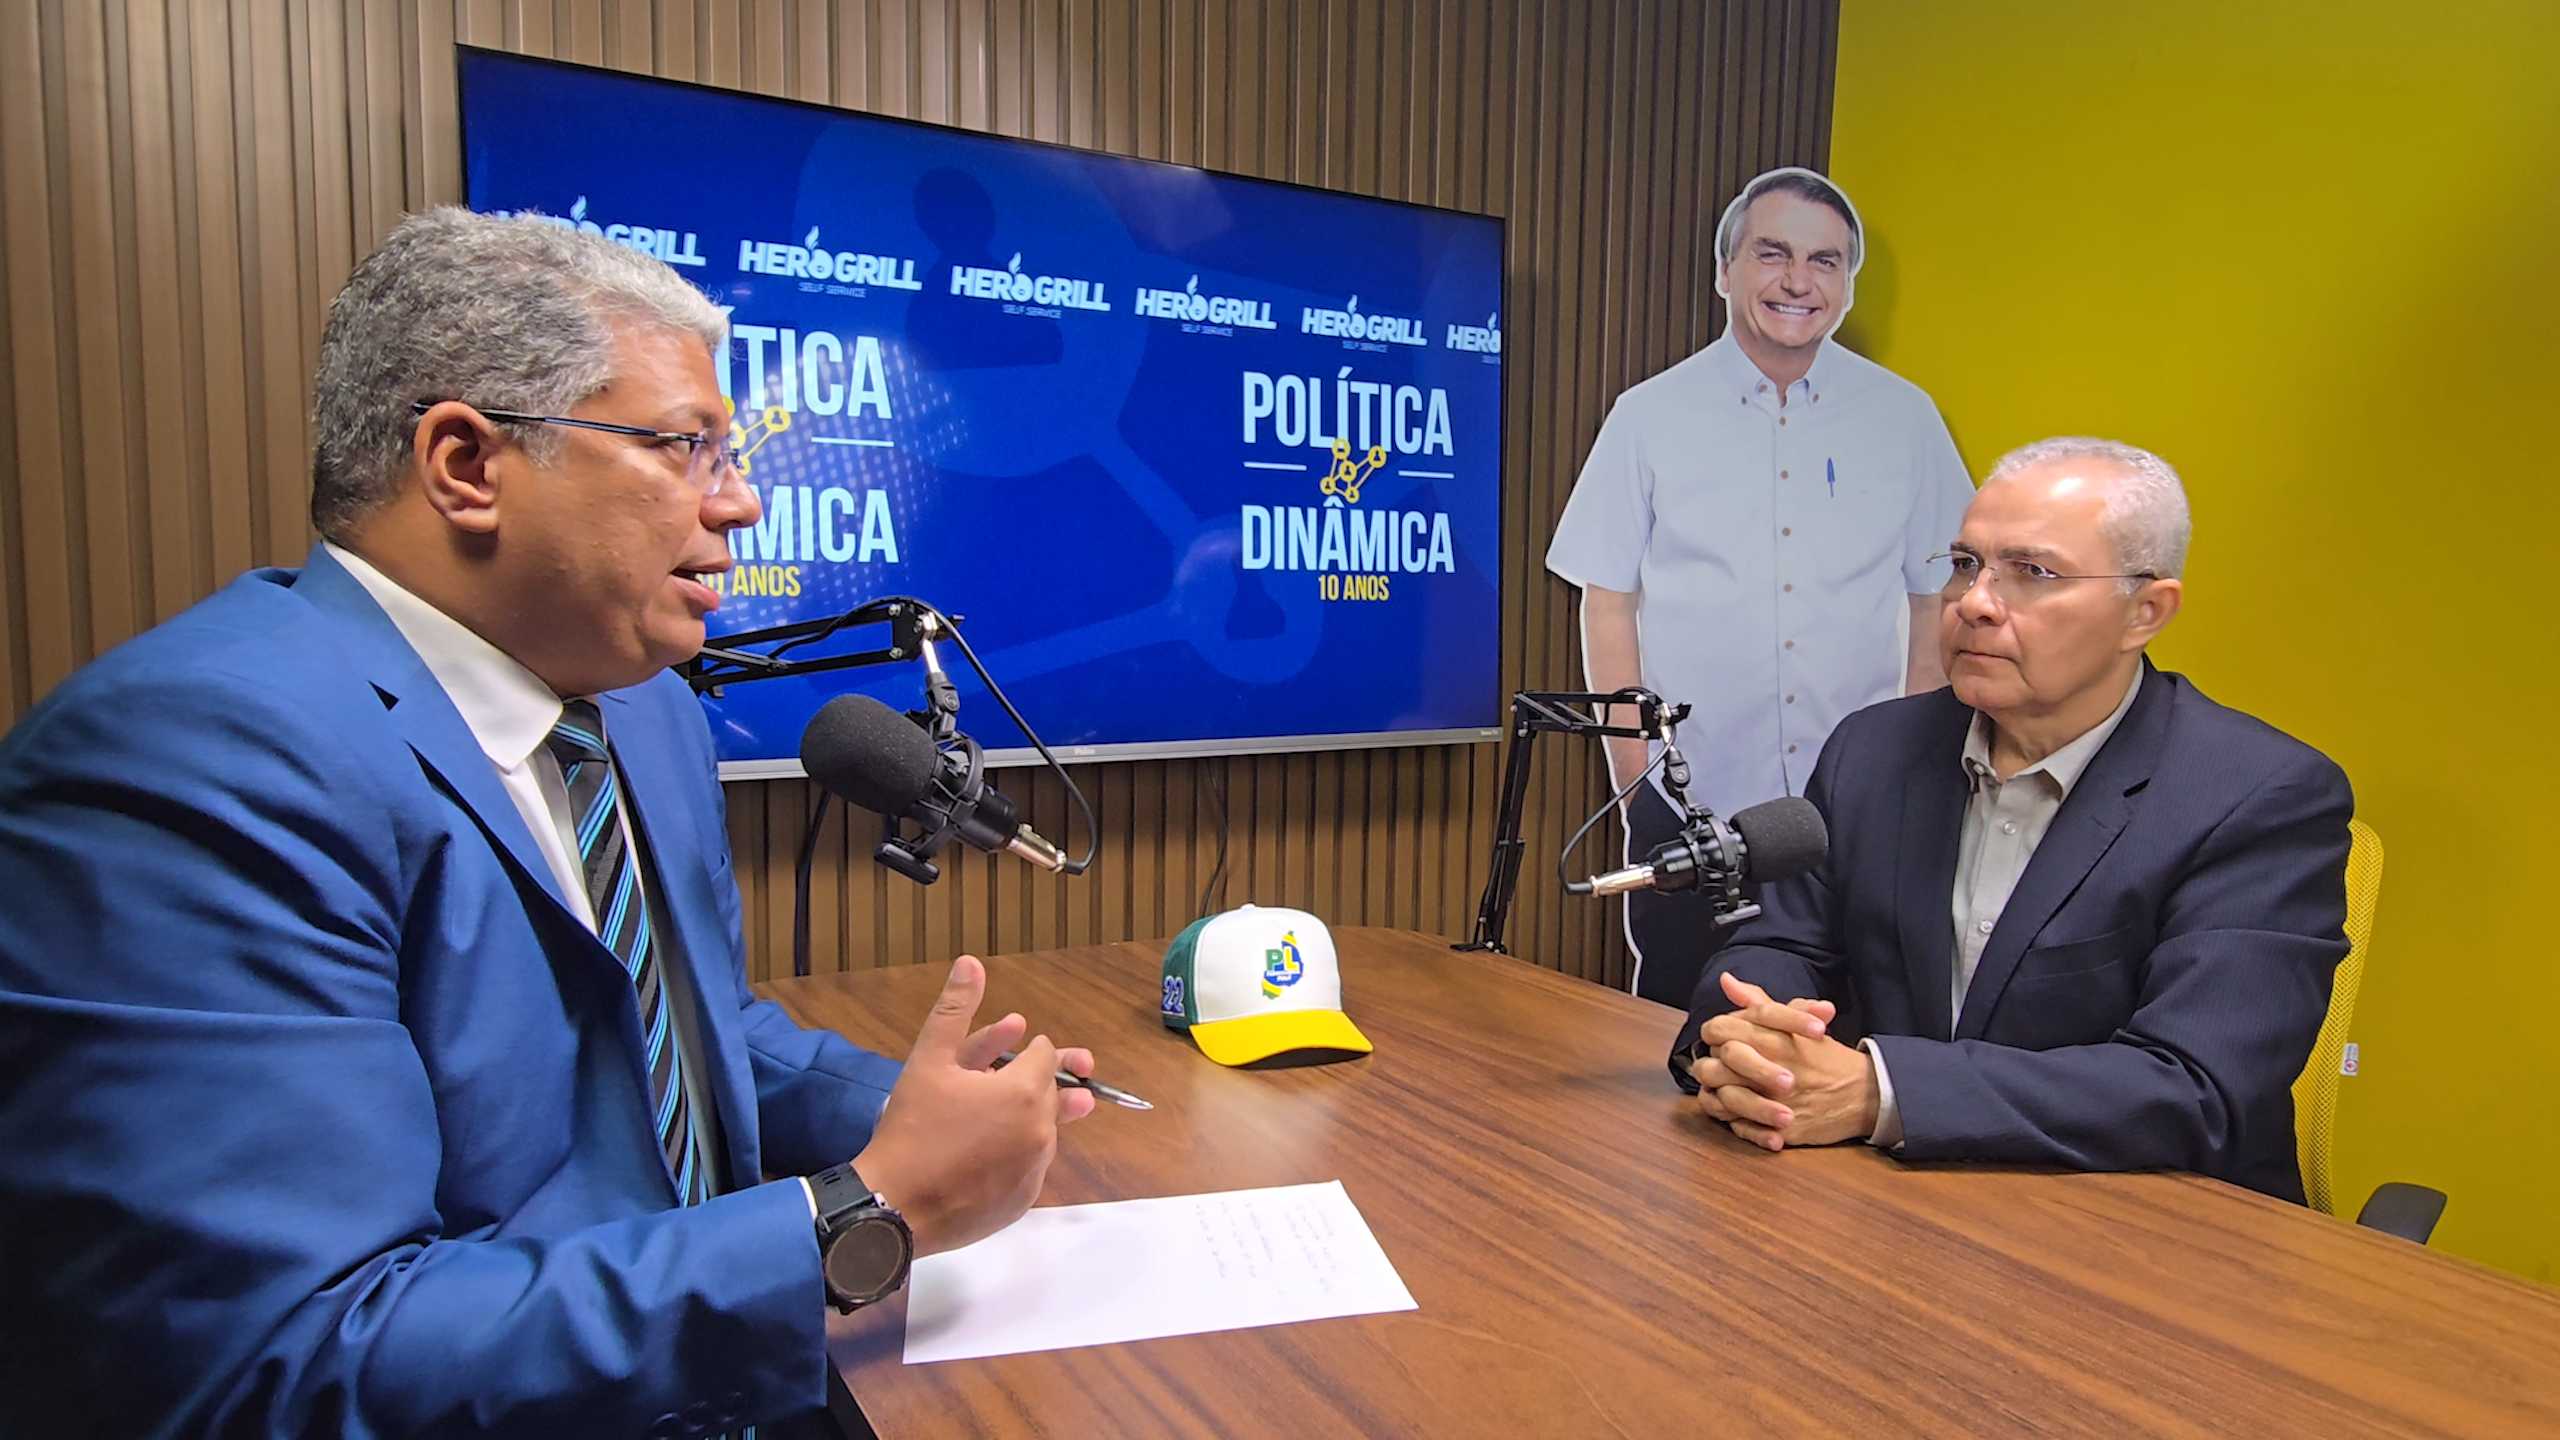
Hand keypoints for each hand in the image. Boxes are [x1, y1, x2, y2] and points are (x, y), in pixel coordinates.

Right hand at [849, 956, 1095, 1255]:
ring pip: (1041, 1132)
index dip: (1026, 1048)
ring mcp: (1035, 1170)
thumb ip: (955, 1010)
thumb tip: (971, 962)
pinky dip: (1013, 1156)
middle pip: (1051, 1093)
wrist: (892, 1204)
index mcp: (1025, 1092)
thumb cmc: (910, 1128)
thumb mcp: (928, 1061)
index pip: (1044, 1055)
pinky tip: (982, 1152)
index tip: (1010, 1049)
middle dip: (1032, 1081)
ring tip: (989, 1117)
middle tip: (1005, 1081)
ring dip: (1024, 1119)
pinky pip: (1028, 1168)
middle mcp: (1041, 1131)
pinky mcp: (1023, 1202)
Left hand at [1692, 972, 1875, 1151]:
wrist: (1865, 1093)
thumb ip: (1757, 1002)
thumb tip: (1726, 980)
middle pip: (1713, 1066)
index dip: (1714, 1034)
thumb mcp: (1794, 1021)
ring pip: (1723, 1099)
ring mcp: (1775, 1102)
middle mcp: (1770, 1069)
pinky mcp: (1782, 1129)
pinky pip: (1742, 1128)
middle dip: (1711, 1066)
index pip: (1718, 1030)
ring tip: (1730, 1090)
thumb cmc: (1826, 1056)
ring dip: (1720, 1095)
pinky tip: (1742, 1115)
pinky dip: (1737, 1123)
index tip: (1723, 1040)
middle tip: (1721, 1067)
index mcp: (1772, 1039)